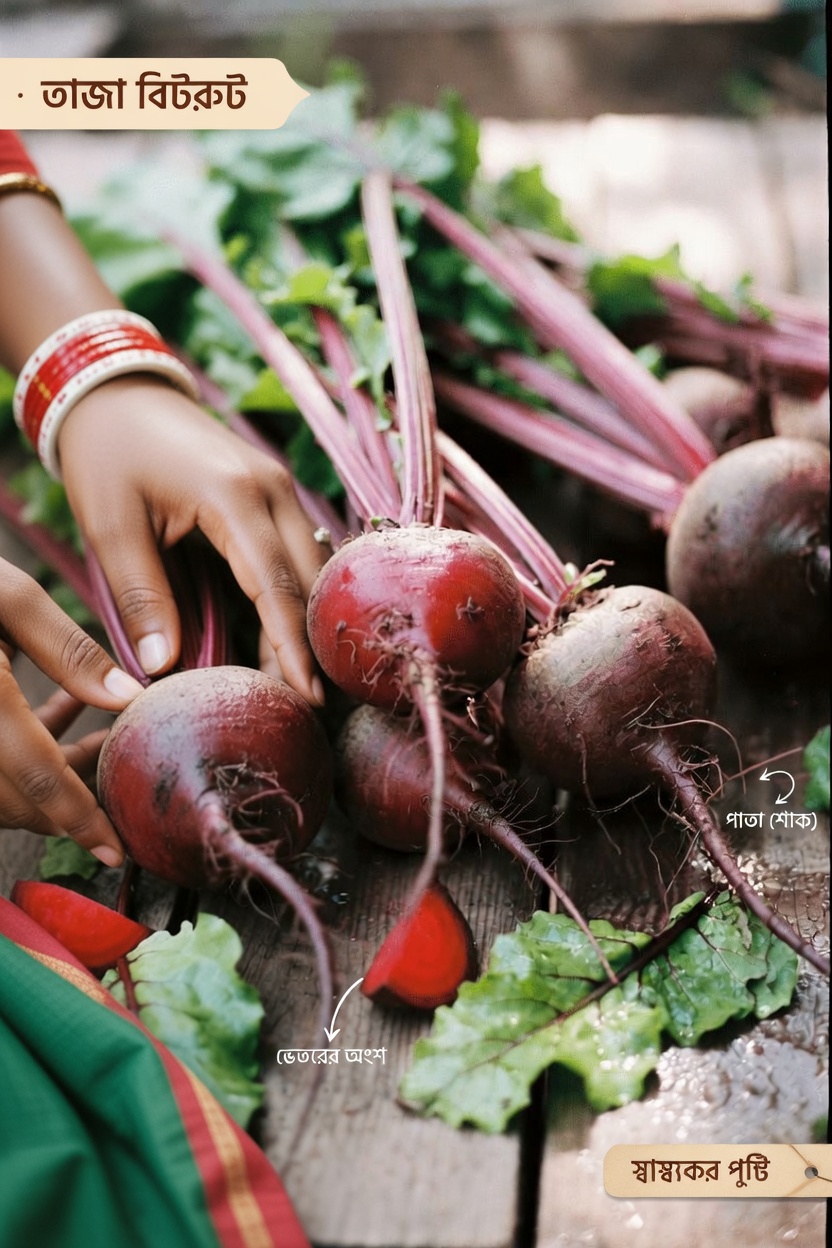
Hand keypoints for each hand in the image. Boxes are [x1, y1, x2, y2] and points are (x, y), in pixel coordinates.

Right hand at [1, 557, 142, 861]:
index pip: (38, 778)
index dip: (80, 819)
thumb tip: (127, 697)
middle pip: (16, 799)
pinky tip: (60, 707)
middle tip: (120, 763)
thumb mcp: (6, 596)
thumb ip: (67, 648)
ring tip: (99, 732)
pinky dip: (22, 756)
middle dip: (71, 798)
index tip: (114, 850)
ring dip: (49, 777)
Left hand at [58, 376, 327, 701]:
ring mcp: (279, 488)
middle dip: (308, 644)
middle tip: (304, 705)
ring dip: (302, 623)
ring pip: (310, 569)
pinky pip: (295, 554)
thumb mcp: (111, 526)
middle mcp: (273, 489)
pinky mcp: (273, 493)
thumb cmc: (108, 453)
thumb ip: (141, 596)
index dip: (292, 647)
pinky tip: (276, 635)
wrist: (117, 391)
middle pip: (308, 582)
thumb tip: (164, 667)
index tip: (309, 697)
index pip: (275, 586)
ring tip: (291, 680)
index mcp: (234, 496)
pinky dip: (291, 596)